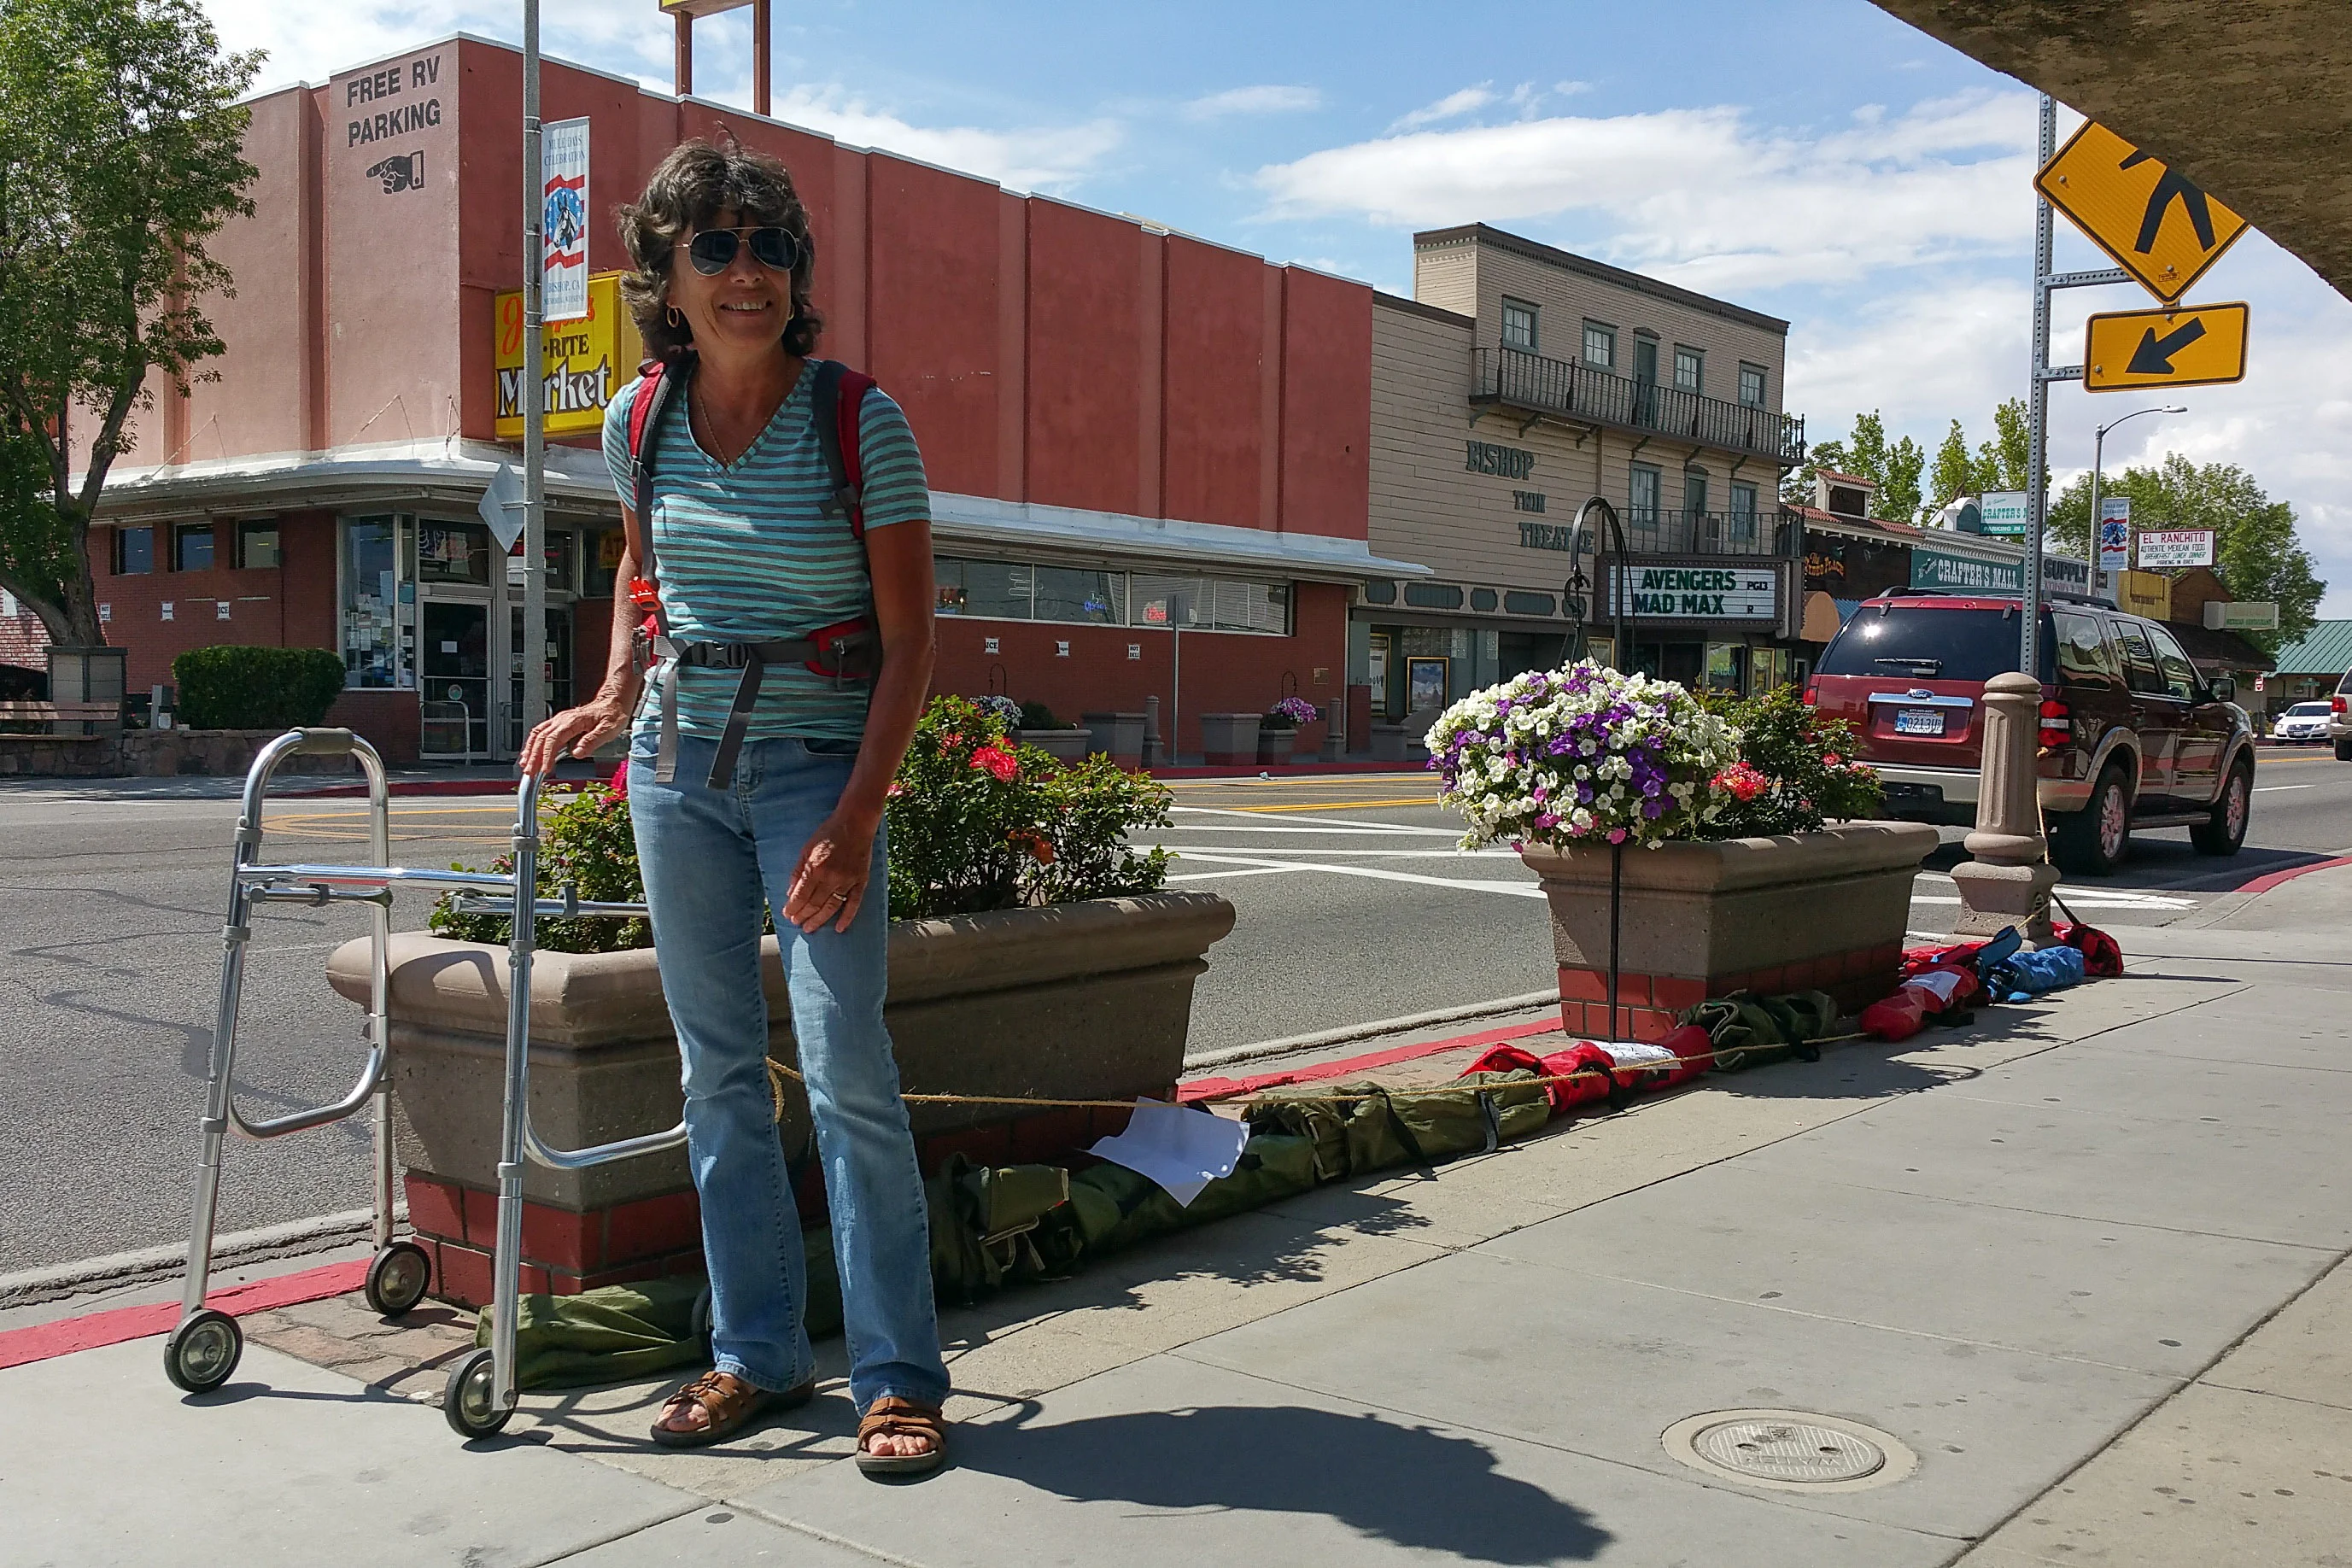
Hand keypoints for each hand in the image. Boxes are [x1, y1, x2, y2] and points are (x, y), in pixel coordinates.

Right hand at [519, 695, 632, 776]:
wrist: (613, 702)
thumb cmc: (612, 714)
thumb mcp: (608, 729)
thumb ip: (592, 741)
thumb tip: (577, 753)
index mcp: (572, 721)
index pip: (553, 739)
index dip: (547, 755)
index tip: (545, 769)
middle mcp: (562, 719)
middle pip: (541, 738)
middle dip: (533, 757)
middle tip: (530, 773)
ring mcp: (559, 720)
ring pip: (537, 735)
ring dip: (529, 751)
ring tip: (525, 766)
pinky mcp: (559, 723)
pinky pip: (540, 732)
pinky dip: (532, 744)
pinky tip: (529, 754)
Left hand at [784, 808, 878, 933]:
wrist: (855, 823)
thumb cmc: (828, 833)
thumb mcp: (807, 848)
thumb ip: (798, 871)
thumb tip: (790, 892)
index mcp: (815, 868)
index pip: (801, 895)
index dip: (793, 908)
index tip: (788, 915)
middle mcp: (831, 877)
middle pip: (814, 904)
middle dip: (803, 915)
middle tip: (797, 923)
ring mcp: (847, 880)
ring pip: (831, 906)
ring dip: (819, 920)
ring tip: (810, 928)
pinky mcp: (861, 881)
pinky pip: (854, 903)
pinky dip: (847, 917)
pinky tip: (839, 928)